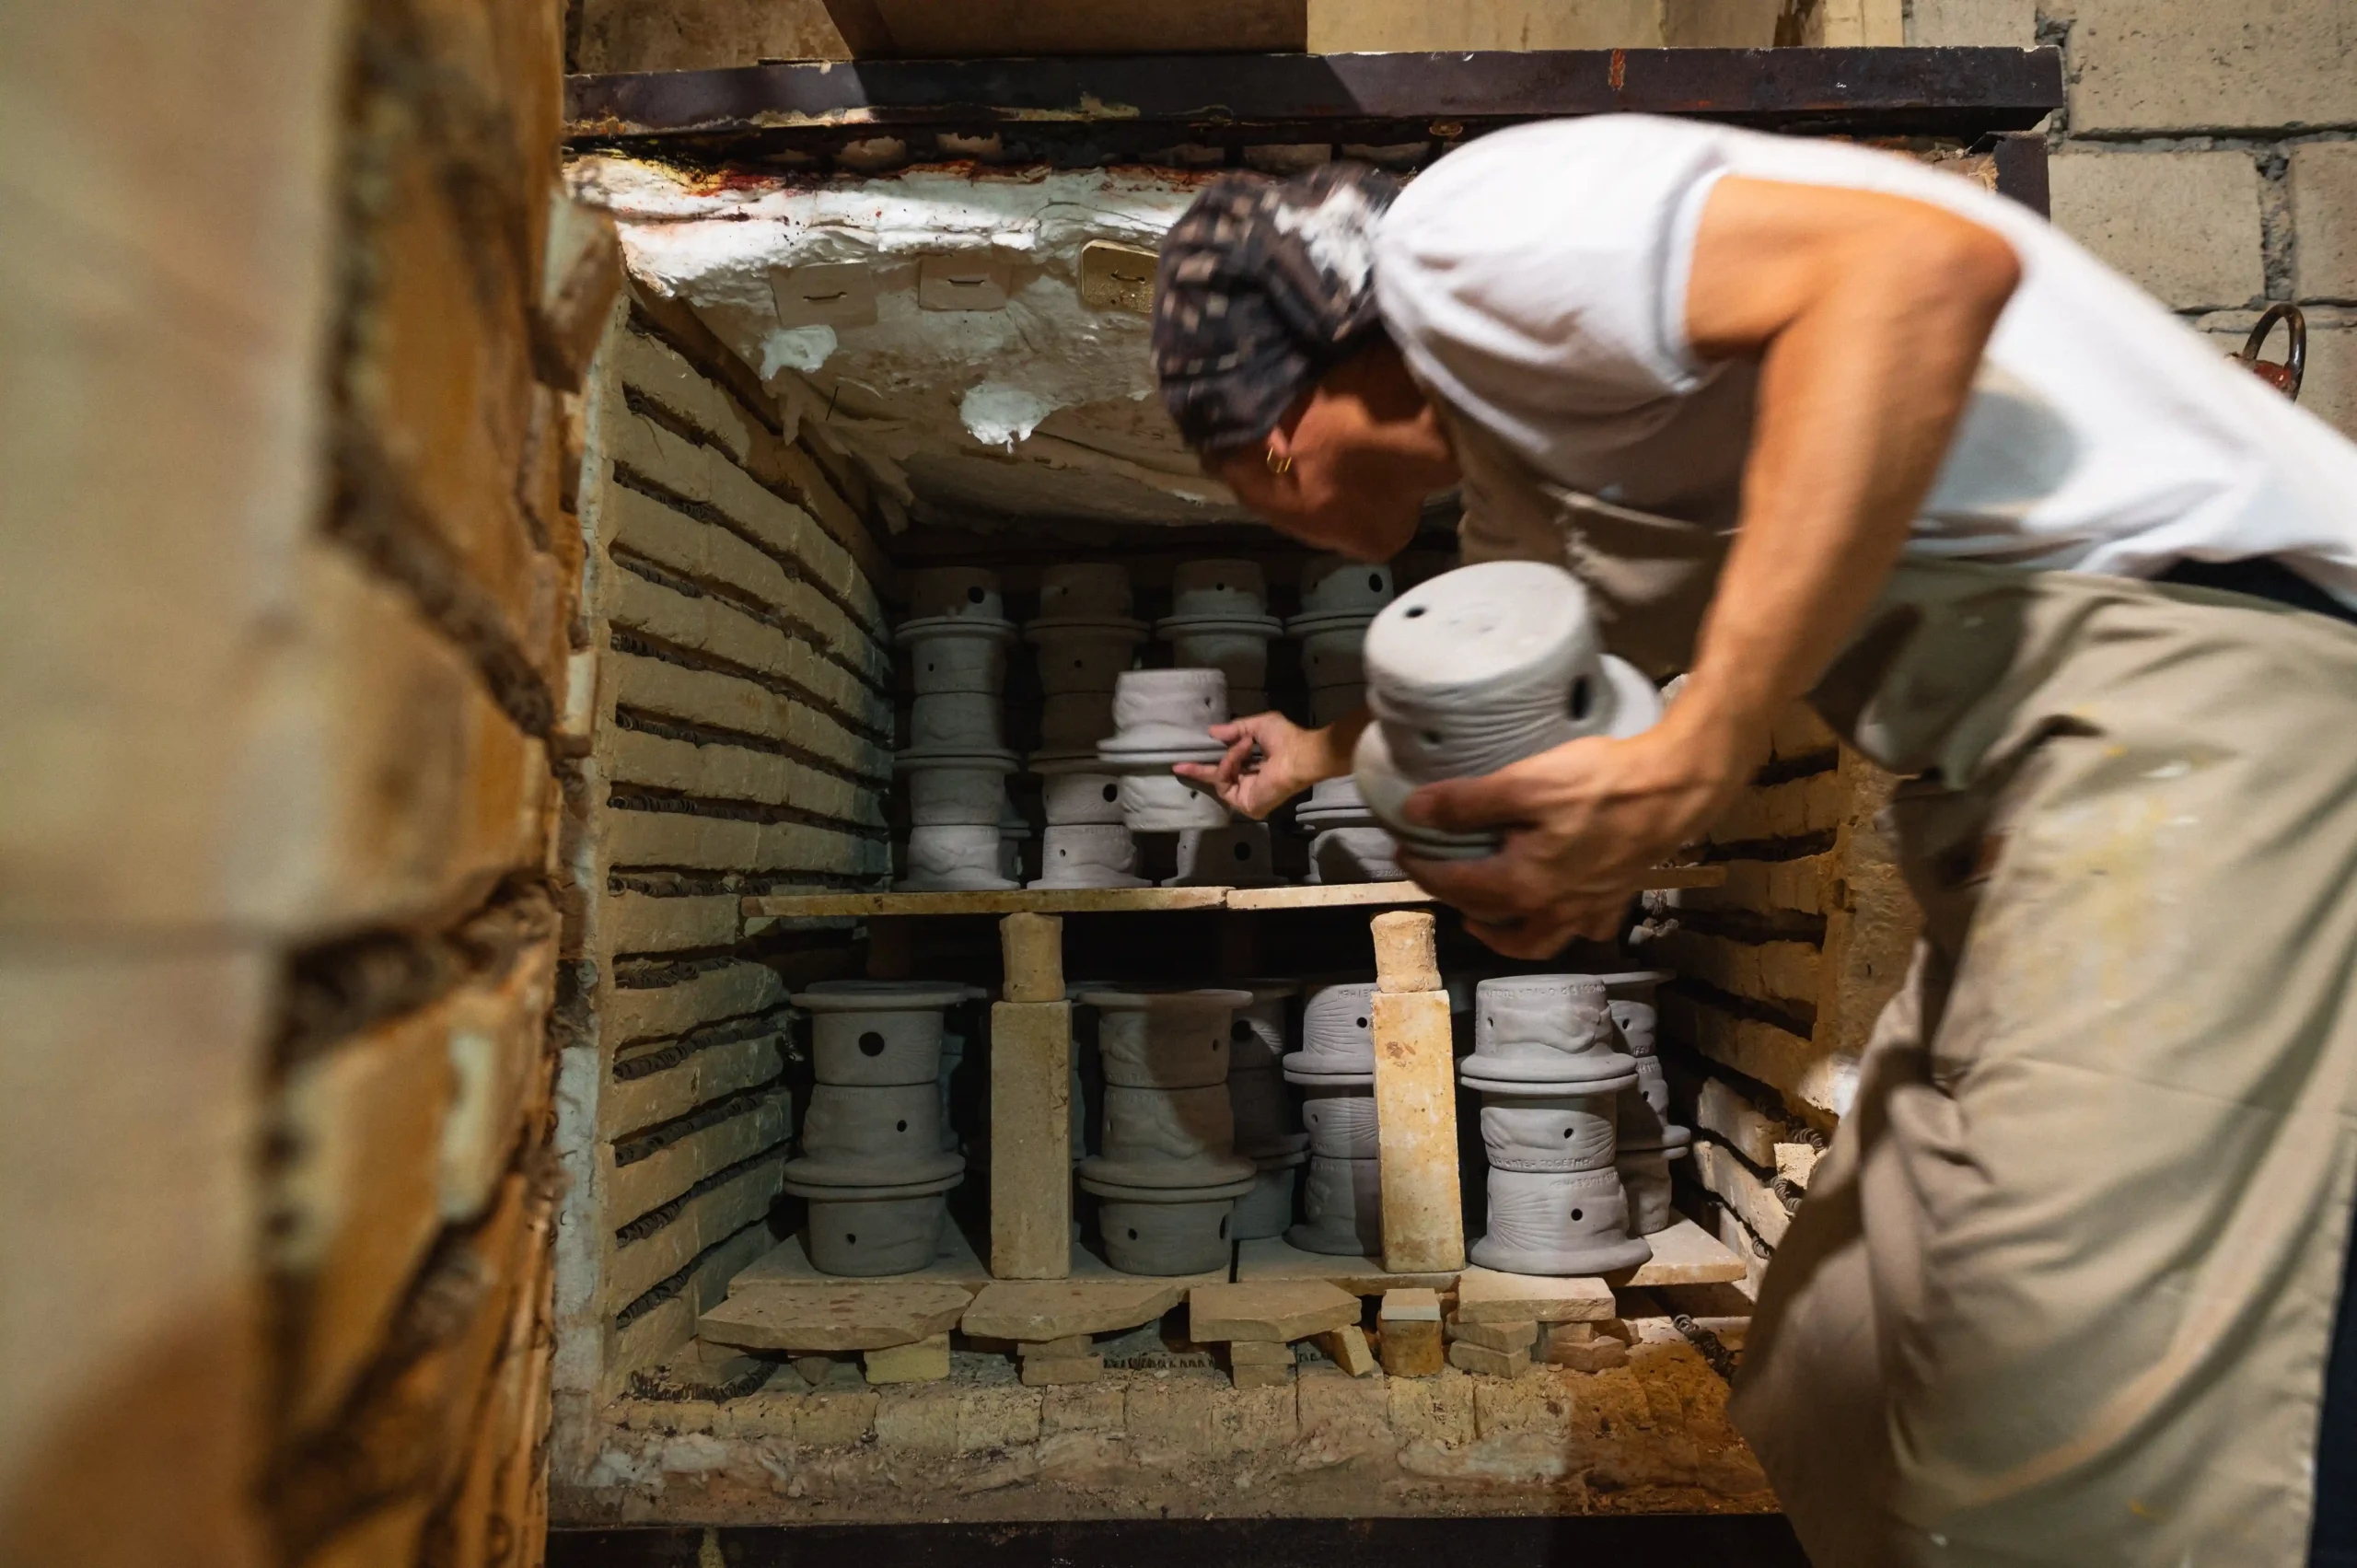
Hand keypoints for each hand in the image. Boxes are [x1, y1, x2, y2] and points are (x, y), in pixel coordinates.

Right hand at [1173, 709, 1357, 819]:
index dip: (1211, 760)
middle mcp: (1251, 785)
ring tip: (1244, 744)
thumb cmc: (1286, 738)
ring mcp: (1248, 797)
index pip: (1229, 767)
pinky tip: (1242, 754)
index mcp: (1256, 769)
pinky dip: (1230, 765)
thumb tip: (1212, 732)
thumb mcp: (1256, 725)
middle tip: (1179, 766)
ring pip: (1220, 777)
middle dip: (1199, 770)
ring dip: (1228, 757)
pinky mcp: (1246, 805)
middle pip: (1218, 779)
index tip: (1193, 754)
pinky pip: (1224, 784)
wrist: (1300, 754)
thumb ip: (1235, 729)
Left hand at [1398, 710, 1751, 958]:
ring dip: (1503, 936)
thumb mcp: (1524, 785)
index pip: (1454, 885)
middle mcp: (1551, 910)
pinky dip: (1563, 929)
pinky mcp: (1616, 899)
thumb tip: (1414, 812)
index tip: (1402, 851)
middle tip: (1435, 875)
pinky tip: (1557, 912)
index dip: (1422, 870)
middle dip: (1453, 899)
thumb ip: (1466, 803)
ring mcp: (1586, 910)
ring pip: (1536, 942)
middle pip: (1489, 916)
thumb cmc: (1600, 784)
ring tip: (1482, 919)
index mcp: (1521, 885)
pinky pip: (1583, 930)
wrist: (1674, 790)